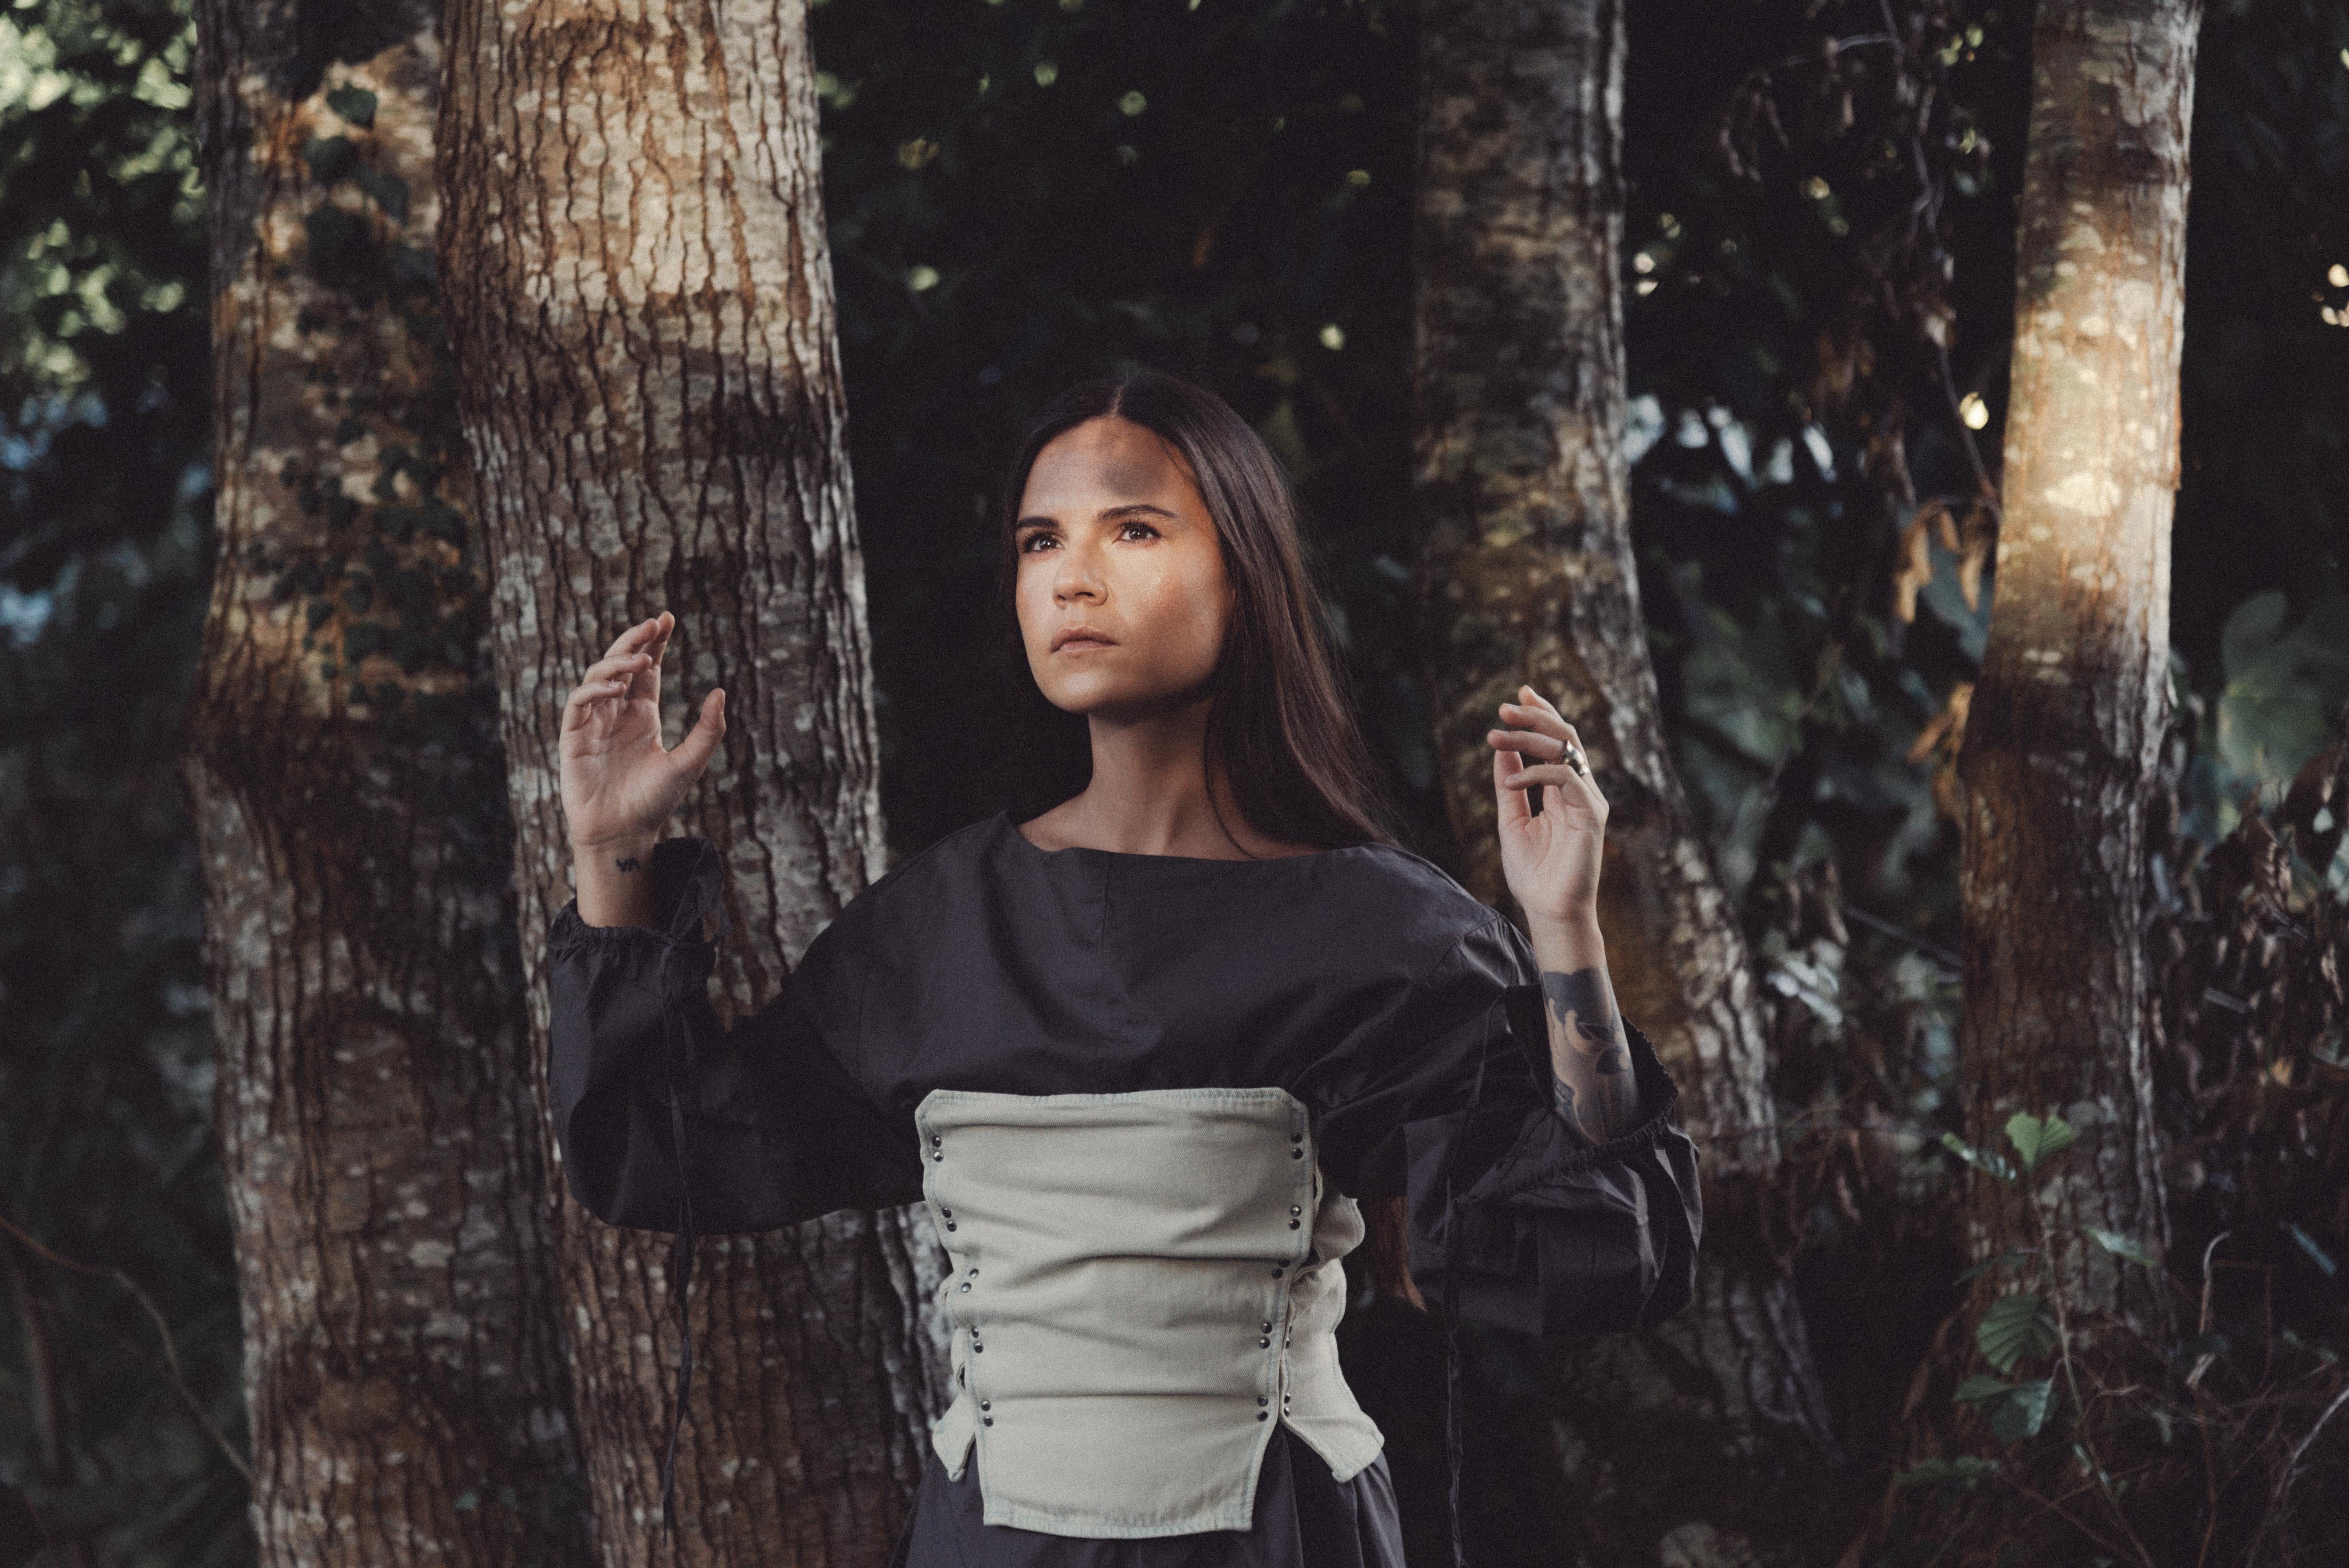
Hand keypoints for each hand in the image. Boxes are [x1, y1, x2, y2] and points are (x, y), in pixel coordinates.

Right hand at [559, 612, 725, 850]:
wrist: (625, 832)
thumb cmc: (655, 801)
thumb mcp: (689, 762)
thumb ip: (707, 730)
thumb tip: (721, 692)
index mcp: (643, 714)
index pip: (647, 669)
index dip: (654, 643)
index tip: (666, 619)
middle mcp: (617, 713)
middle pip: (622, 664)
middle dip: (635, 640)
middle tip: (654, 623)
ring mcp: (593, 723)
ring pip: (598, 676)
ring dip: (617, 662)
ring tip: (640, 658)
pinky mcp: (574, 737)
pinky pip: (578, 703)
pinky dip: (594, 690)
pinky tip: (616, 689)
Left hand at [1486, 684, 1606, 929]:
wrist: (1548, 911)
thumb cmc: (1533, 873)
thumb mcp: (1511, 820)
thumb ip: (1509, 784)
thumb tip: (1501, 749)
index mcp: (1564, 791)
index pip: (1557, 742)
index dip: (1540, 715)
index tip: (1517, 695)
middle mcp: (1580, 790)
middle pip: (1565, 738)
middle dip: (1536, 716)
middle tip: (1505, 706)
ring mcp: (1589, 801)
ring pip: (1566, 751)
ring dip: (1530, 736)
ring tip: (1497, 732)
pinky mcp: (1591, 815)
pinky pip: (1565, 780)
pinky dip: (1536, 773)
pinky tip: (1513, 778)